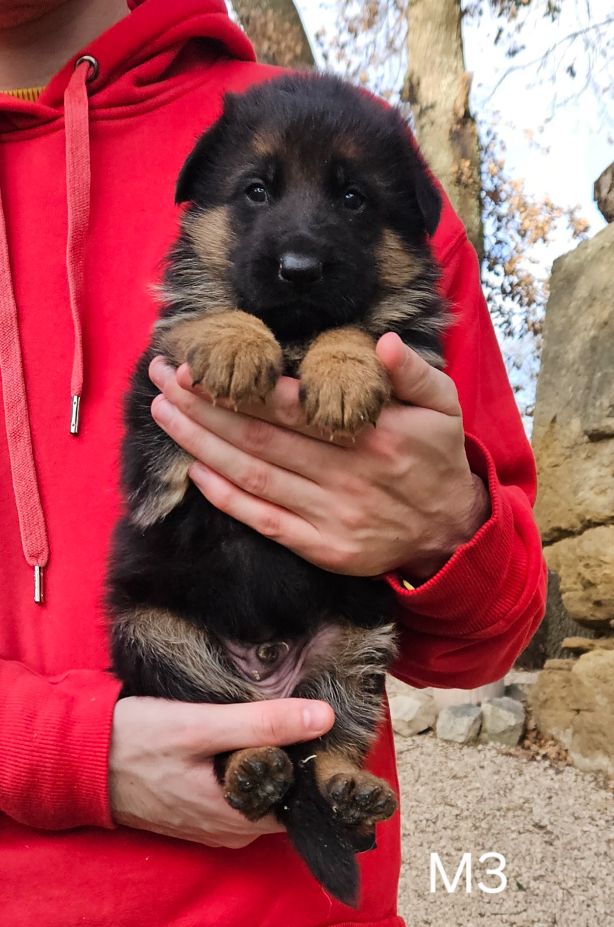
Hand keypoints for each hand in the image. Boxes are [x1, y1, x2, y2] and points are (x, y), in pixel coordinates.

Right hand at [109, 696, 333, 847]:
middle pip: (286, 801)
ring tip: (290, 723)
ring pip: (264, 797)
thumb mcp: (201, 726)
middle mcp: (230, 831)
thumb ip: (262, 724)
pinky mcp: (198, 810)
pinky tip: (255, 738)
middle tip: (316, 719)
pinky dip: (252, 769)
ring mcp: (212, 824)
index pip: (305, 805)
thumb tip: (324, 717)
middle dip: (302, 765)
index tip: (337, 734)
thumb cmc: (137, 742)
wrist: (79, 759)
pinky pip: (241, 795)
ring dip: (277, 766)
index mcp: (237, 819)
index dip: (323, 771)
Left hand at [148, 333, 489, 581]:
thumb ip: (412, 372)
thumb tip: (381, 344)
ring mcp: (332, 517)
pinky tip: (197, 473)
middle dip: (202, 407)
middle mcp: (348, 476)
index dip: (239, 386)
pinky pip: (267, 522)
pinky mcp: (324, 549)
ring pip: (255, 477)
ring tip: (164, 415)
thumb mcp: (444, 405)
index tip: (198, 364)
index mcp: (374, 435)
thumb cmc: (437, 457)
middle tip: (159, 379)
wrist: (450, 531)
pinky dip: (228, 499)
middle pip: (260, 438)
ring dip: (203, 446)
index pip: (291, 406)